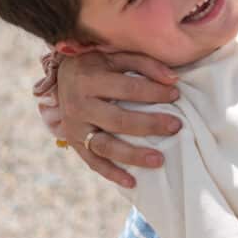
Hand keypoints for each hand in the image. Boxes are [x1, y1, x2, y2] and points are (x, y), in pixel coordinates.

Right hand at [57, 51, 181, 187]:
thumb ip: (145, 64)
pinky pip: (93, 162)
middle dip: (149, 124)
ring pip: (105, 146)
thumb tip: (173, 80)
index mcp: (90, 79)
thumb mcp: (116, 55)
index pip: (128, 88)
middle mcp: (79, 105)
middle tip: (176, 127)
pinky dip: (112, 174)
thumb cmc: (97, 62)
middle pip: (118, 120)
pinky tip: (132, 182)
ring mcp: (75, 128)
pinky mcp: (74, 143)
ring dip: (133, 155)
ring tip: (159, 160)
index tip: (176, 94)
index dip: (154, 92)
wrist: (62, 74)